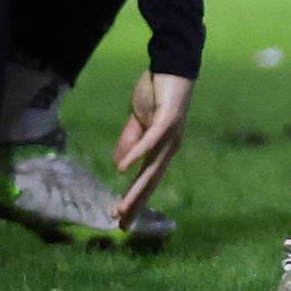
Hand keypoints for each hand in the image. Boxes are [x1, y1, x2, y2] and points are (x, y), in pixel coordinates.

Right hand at [113, 71, 193, 225]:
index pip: (148, 179)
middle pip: (152, 180)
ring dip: (137, 188)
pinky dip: (137, 154)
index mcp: (162, 148)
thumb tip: (119, 166)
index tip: (122, 220)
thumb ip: (129, 141)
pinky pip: (151, 141)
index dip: (136, 200)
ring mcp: (171, 135)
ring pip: (152, 168)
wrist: (169, 66)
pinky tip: (124, 169)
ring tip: (123, 207)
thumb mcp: (138, 121)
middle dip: (137, 203)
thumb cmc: (156, 93)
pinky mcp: (167, 120)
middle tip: (122, 224)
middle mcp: (170, 146)